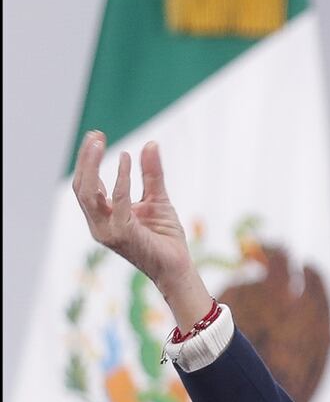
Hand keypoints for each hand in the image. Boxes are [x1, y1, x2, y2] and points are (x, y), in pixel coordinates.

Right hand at [72, 131, 210, 326]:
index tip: (96, 136)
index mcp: (103, 216)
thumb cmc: (165, 237)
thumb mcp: (158, 199)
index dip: (87, 161)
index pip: (86, 185)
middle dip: (85, 159)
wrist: (177, 266)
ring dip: (91, 165)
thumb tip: (150, 144)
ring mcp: (108, 231)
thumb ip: (151, 174)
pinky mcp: (123, 234)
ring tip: (99, 142)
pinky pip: (118, 203)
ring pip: (88, 194)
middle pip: (81, 187)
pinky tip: (126, 159)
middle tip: (95, 135)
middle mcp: (100, 224)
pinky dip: (120, 180)